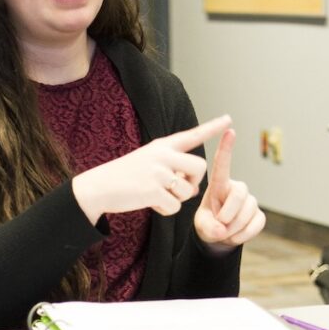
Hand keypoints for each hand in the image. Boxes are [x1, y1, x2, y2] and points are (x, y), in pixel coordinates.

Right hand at [72, 115, 231, 224]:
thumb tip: (193, 188)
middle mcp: (163, 155)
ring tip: (157, 194)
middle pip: (200, 168)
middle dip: (194, 182)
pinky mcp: (153, 191)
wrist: (99, 186)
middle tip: (180, 188)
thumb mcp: (149, 162)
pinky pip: (175, 207)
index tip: (229, 119)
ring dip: (177, 199)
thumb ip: (172, 168)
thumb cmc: (126, 176)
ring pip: (188, 191)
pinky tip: (150, 202)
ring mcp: (158, 173)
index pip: (192, 135)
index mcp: (163, 146)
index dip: (212, 128)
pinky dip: (165, 210)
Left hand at [193, 128, 265, 253]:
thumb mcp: (201, 225)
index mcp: (219, 185)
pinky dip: (244, 234)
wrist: (219, 237)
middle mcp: (237, 188)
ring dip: (234, 228)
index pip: (222, 164)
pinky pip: (256, 224)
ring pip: (247, 211)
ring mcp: (250, 200)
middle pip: (239, 194)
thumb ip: (208, 227)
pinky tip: (234, 236)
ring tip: (224, 233)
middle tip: (219, 227)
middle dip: (229, 214)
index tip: (230, 131)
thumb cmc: (208, 223)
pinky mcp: (259, 214)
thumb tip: (221, 230)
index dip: (226, 148)